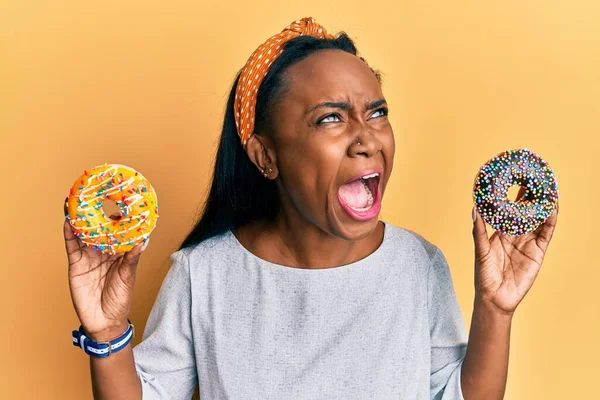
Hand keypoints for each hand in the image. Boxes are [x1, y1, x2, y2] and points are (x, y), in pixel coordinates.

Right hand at [63, 198, 147, 340]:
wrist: (104, 321)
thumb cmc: (120, 299)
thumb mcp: (128, 276)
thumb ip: (132, 258)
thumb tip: (144, 240)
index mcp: (119, 252)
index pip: (118, 230)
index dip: (120, 216)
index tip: (122, 198)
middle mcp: (103, 251)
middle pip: (99, 228)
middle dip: (96, 211)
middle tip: (94, 191)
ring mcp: (88, 256)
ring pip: (83, 233)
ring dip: (80, 218)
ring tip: (76, 200)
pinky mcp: (76, 263)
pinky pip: (72, 246)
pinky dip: (69, 233)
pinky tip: (68, 221)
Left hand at [472, 188, 558, 314]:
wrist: (495, 298)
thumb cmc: (483, 276)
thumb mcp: (480, 251)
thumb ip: (479, 230)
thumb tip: (475, 208)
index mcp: (501, 232)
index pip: (510, 209)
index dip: (514, 195)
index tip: (516, 178)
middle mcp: (516, 235)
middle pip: (526, 211)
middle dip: (532, 195)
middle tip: (536, 177)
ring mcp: (528, 242)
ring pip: (538, 219)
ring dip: (544, 205)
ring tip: (548, 188)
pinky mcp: (538, 252)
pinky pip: (545, 234)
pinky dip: (549, 221)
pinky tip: (552, 209)